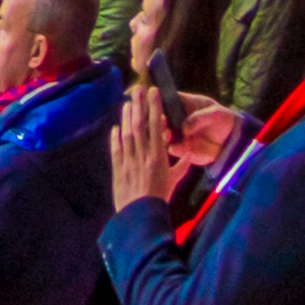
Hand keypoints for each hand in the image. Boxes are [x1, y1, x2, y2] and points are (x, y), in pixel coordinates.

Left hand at [111, 81, 184, 216]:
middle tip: (137, 89)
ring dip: (126, 117)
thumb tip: (188, 153)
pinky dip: (115, 137)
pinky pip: (116, 149)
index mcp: (159, 157)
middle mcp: (143, 155)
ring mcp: (128, 160)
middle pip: (140, 125)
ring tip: (128, 102)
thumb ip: (181, 165)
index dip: (155, 108)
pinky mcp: (117, 167)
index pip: (157, 127)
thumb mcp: (174, 181)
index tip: (154, 93)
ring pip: (127, 134)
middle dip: (139, 106)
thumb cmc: (161, 198)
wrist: (140, 215)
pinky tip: (116, 128)